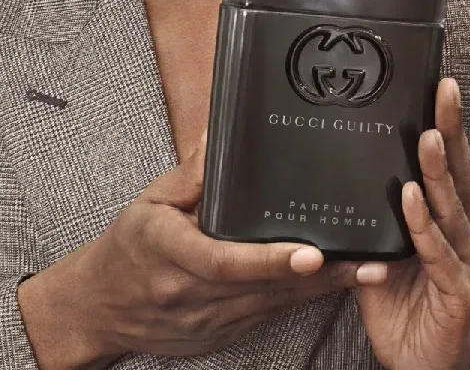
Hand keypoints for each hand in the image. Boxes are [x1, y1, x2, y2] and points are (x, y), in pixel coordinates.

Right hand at [19, 132, 360, 369]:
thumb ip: (189, 175)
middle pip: (262, 288)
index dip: (267, 260)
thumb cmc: (127, 249)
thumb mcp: (149, 202)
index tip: (309, 254)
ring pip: (272, 305)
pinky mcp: (220, 332)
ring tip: (366, 272)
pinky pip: (266, 316)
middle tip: (367, 264)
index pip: (222, 261)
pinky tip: (332, 285)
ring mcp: (208, 319)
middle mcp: (192, 292)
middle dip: (319, 277)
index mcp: (170, 252)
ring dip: (320, 290)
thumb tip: (218, 138)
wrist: (101, 307)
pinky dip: (300, 300)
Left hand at [355, 78, 469, 369]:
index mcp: (446, 221)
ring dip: (437, 171)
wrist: (419, 363)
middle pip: (457, 175)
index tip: (439, 92)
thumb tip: (343, 193)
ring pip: (450, 208)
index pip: (448, 167)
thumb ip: (368, 225)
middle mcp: (462, 234)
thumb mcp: (379, 254)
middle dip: (451, 131)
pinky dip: (423, 223)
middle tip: (444, 94)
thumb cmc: (402, 305)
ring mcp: (464, 260)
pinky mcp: (458, 290)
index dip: (446, 128)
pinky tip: (411, 197)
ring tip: (427, 138)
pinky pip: (436, 250)